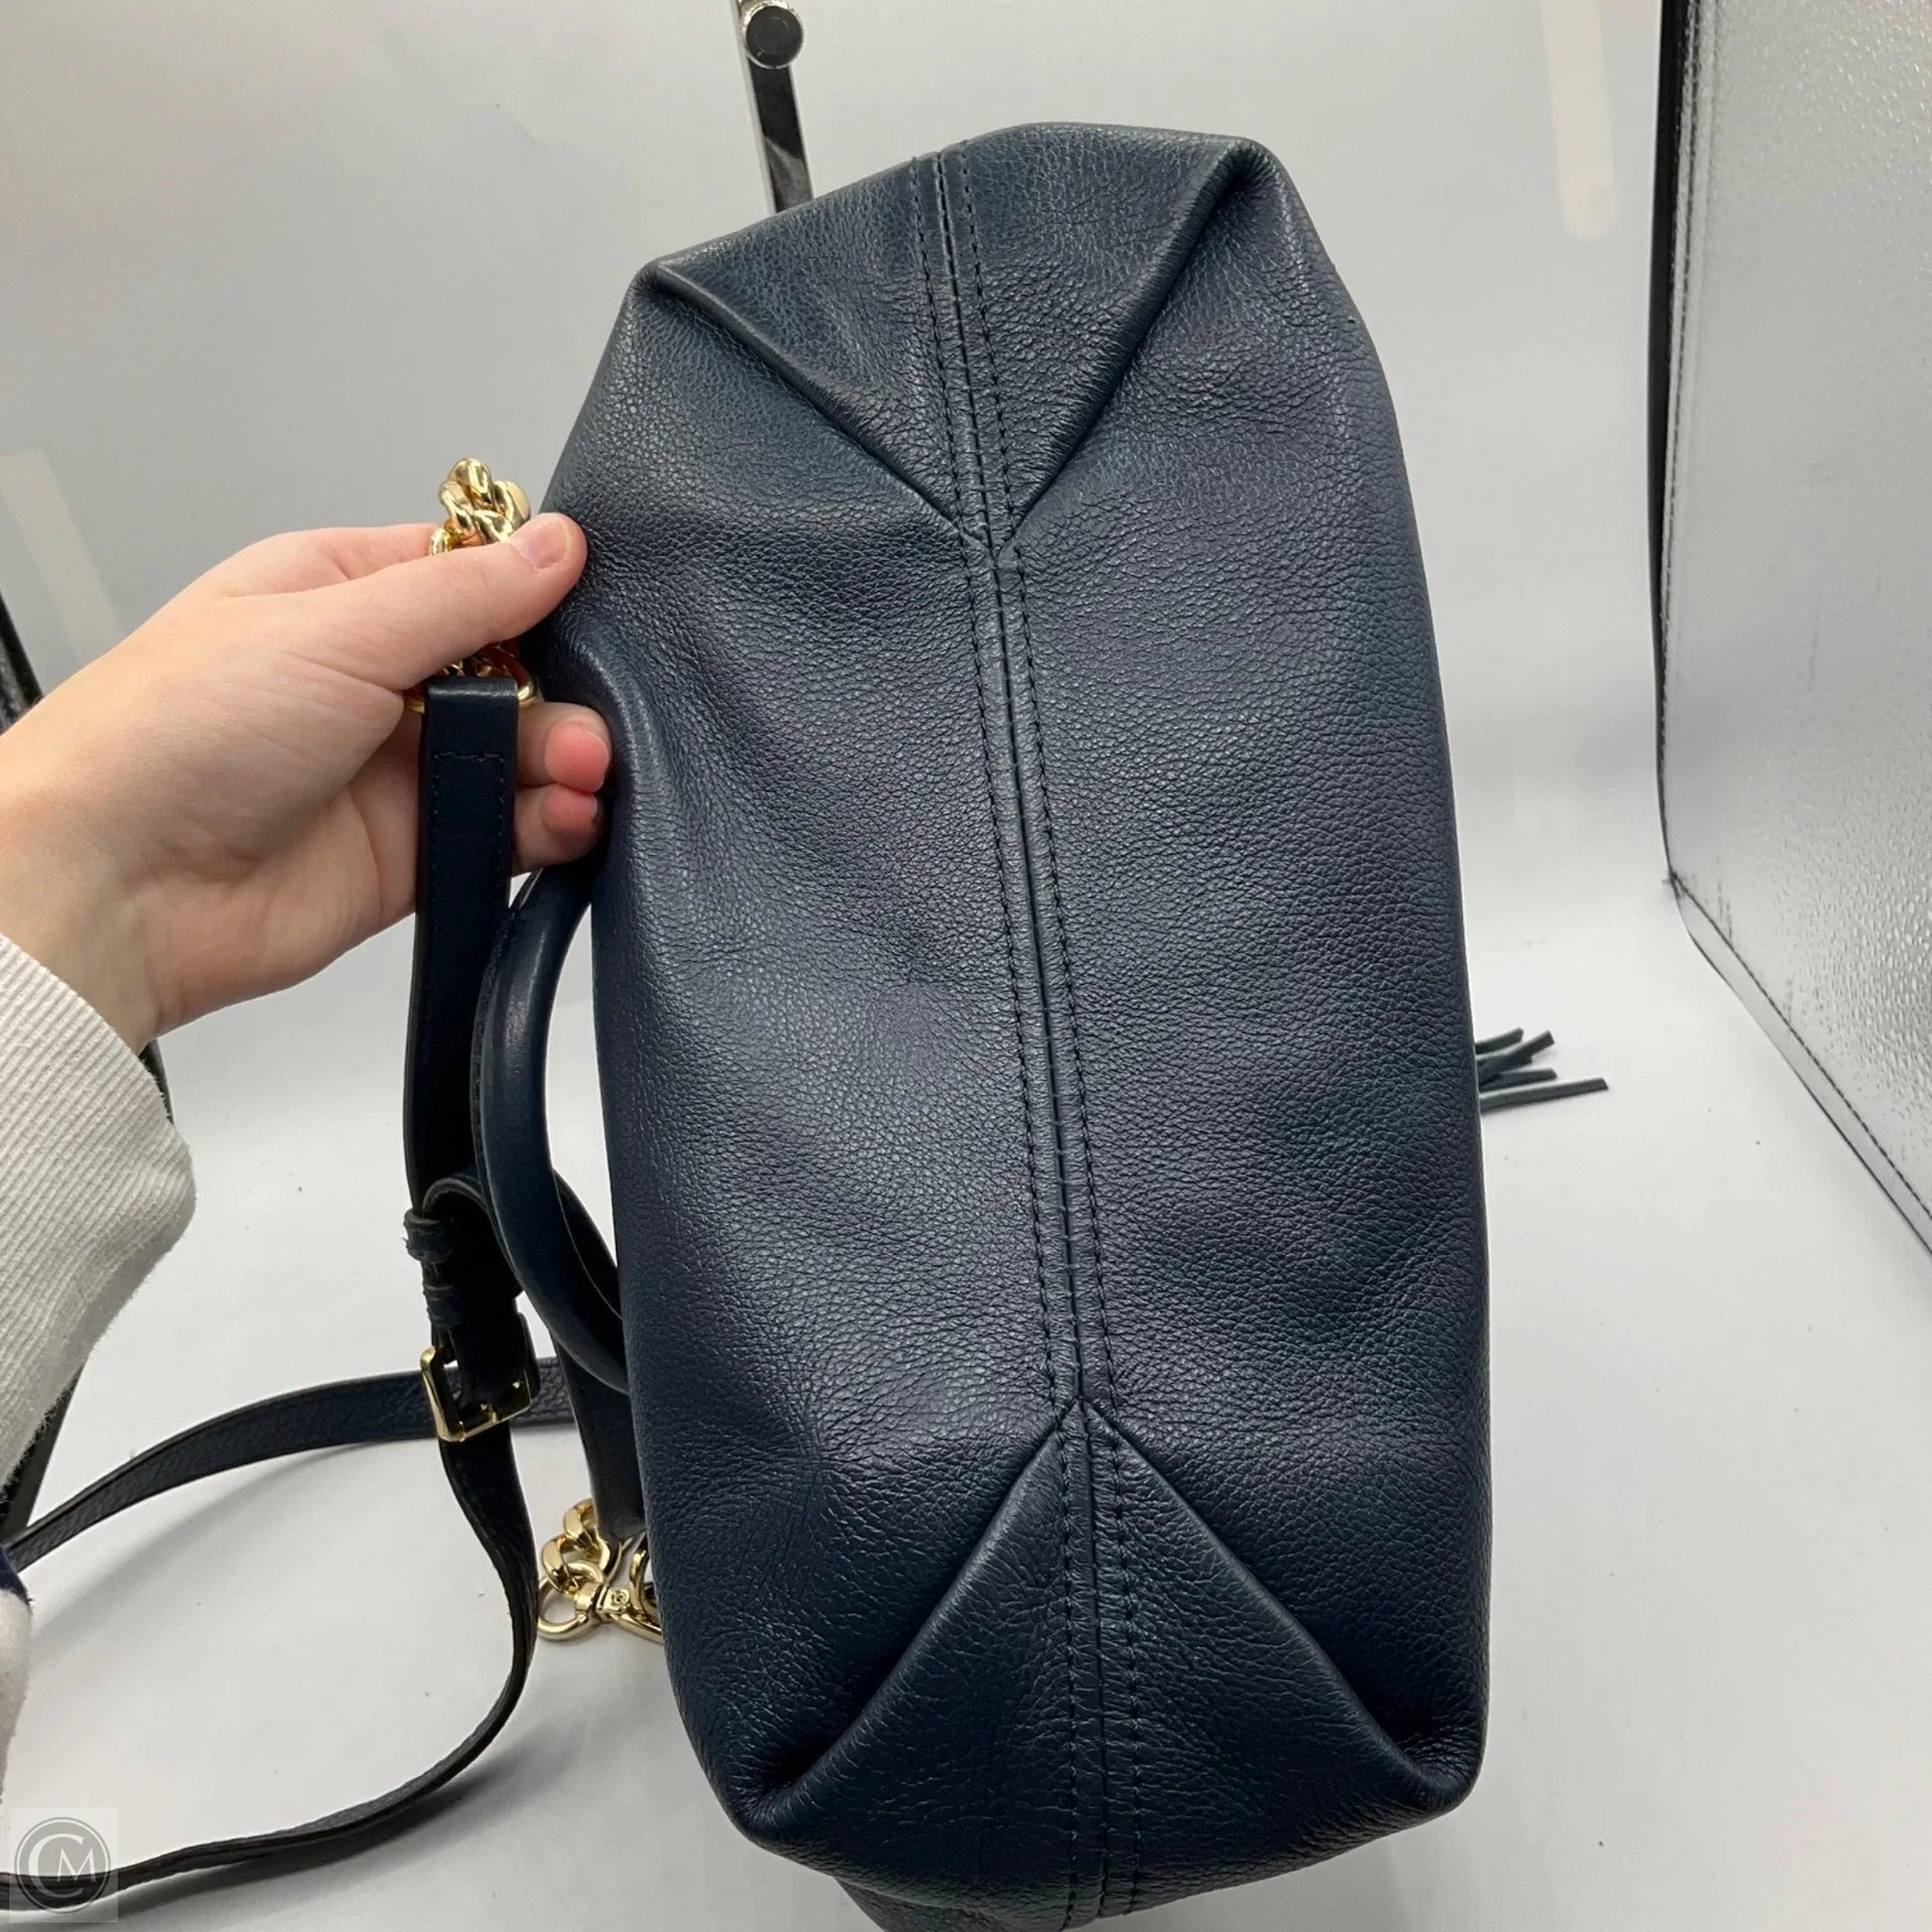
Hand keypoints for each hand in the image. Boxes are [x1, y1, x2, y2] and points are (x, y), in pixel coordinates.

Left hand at [0, 513, 601, 1049]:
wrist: (118, 885)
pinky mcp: (409, 855)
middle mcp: (367, 682)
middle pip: (510, 672)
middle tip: (581, 722)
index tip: (581, 609)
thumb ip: (465, 593)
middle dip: (559, 695)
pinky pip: (505, 835)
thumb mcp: (336, 627)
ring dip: (564, 763)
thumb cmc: (170, 737)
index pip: (467, 575)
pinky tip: (568, 821)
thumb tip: (556, 543)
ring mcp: (388, 771)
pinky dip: (549, 828)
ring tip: (580, 773)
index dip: (530, 592)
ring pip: (517, 756)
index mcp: (335, 597)